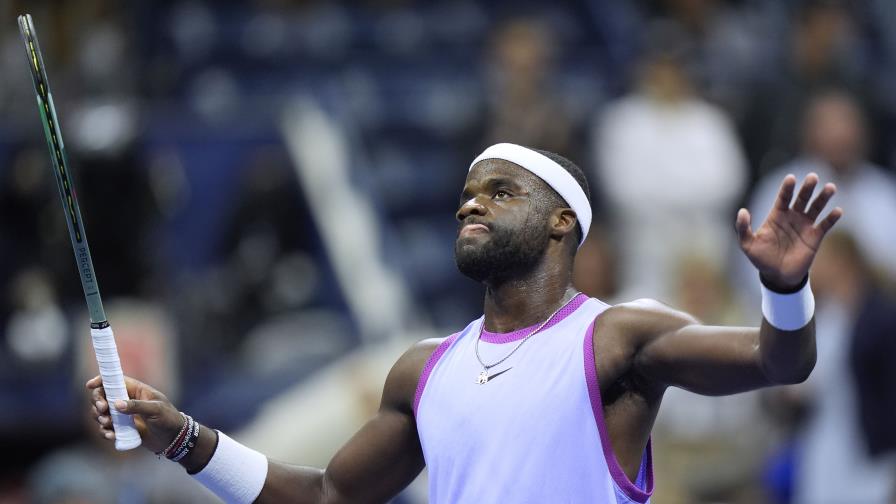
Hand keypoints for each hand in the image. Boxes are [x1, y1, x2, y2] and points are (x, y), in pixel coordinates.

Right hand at [87, 375, 182, 453]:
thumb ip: (137, 406)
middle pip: (103, 396)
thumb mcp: (156, 410)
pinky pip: (106, 428)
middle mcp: (126, 400)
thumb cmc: (168, 419)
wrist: (173, 438)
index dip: (101, 380)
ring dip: (99, 418)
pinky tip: (111, 436)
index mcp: (135, 390)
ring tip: (108, 424)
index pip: (114, 380)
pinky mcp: (121, 428)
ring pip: (101, 413)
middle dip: (97, 402)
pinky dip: (105, 432)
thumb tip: (116, 404)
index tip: (90, 385)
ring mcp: (122, 415)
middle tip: (102, 409)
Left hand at [736, 173, 842, 288]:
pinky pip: (825, 225)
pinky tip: (837, 211)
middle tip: (813, 177)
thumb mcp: (748, 244)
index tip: (791, 178)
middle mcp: (792, 217)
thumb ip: (743, 228)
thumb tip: (742, 211)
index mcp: (777, 215)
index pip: (783, 198)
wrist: (777, 276)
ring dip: (823, 197)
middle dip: (807, 188)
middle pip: (801, 198)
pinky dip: (832, 218)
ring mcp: (805, 225)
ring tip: (830, 187)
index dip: (787, 188)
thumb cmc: (761, 258)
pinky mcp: (815, 237)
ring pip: (816, 207)